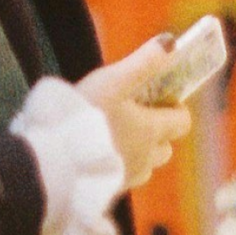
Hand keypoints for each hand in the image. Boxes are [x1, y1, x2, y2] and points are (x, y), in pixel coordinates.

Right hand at [75, 38, 193, 190]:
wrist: (52, 163)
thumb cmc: (83, 117)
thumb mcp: (112, 81)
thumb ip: (142, 62)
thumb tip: (171, 43)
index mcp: (151, 131)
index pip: (182, 122)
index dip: (175, 109)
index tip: (160, 99)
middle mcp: (146, 159)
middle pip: (165, 147)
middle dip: (157, 133)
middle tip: (134, 116)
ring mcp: (127, 178)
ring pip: (144, 165)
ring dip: (137, 152)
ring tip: (112, 136)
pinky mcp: (107, 191)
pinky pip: (122, 178)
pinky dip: (117, 166)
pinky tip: (95, 154)